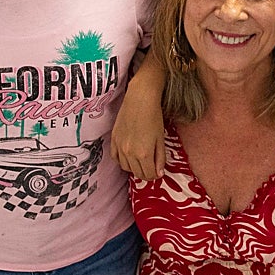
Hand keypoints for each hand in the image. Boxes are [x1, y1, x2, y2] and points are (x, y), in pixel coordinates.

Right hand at [113, 57, 166, 180]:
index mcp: (144, 154)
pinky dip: (122, 161)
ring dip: (134, 168)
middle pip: (137, 173)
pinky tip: (129, 157)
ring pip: (126, 167)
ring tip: (141, 163)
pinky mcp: (114, 139)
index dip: (154, 175)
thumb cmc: (154, 116)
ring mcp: (120, 147)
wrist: (140, 99)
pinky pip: (115, 158)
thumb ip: (160, 158)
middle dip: (146, 174)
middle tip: (151, 169)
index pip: (148, 174)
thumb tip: (159, 173)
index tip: (158, 172)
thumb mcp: (161, 139)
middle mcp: (129, 153)